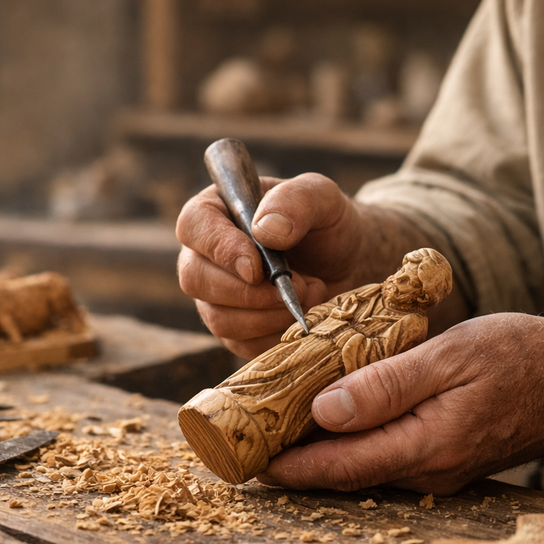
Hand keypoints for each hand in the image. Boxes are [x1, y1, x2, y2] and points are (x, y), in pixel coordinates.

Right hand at [177, 173, 447, 357]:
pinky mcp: (232, 331)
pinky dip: (277, 335)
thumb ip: (296, 201)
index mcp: (216, 210)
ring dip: (270, 315)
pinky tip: (302, 316)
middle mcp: (204, 255)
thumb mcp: (323, 198)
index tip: (257, 269)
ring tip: (310, 296)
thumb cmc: (329, 224)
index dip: (221, 249)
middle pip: (196, 279)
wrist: (350, 264)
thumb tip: (265, 230)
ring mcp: (213, 297)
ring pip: (218, 318)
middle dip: (251, 292)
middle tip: (301, 285)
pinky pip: (240, 344)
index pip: (194, 226)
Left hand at [256, 313, 543, 494]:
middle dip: (291, 459)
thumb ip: (387, 384)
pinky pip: (382, 456)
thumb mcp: (453, 356)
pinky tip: (329, 417)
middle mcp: (425, 470)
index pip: (337, 466)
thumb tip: (324, 410)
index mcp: (424, 445)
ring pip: (360, 466)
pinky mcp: (442, 459)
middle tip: (244, 436)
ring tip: (273, 423)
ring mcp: (435, 469)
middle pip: (342, 473)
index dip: (286, 465)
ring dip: (317, 450)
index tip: (241, 458)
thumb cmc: (524, 359)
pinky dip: (349, 441)